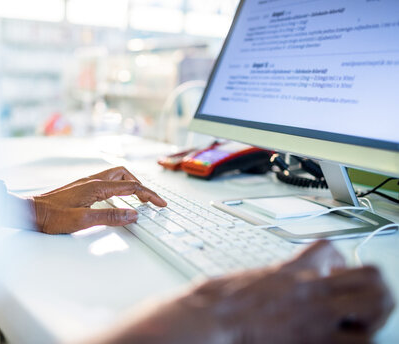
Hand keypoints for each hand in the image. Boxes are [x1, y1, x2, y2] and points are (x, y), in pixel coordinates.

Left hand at [30, 166, 166, 233]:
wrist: (31, 212)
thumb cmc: (53, 217)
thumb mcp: (83, 221)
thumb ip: (109, 217)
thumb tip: (132, 215)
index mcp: (96, 187)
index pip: (131, 187)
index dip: (149, 195)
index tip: (160, 204)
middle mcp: (93, 180)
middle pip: (125, 175)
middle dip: (141, 186)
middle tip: (150, 201)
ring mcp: (87, 182)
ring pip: (116, 176)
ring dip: (130, 184)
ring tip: (139, 198)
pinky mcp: (82, 187)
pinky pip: (107, 181)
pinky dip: (119, 187)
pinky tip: (118, 198)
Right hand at [88, 241, 394, 343]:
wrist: (207, 322)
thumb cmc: (217, 302)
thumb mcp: (246, 277)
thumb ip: (272, 276)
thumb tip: (278, 280)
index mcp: (291, 269)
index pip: (331, 250)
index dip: (337, 262)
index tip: (330, 273)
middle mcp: (311, 290)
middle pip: (371, 277)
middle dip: (371, 286)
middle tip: (354, 297)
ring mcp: (317, 318)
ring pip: (376, 308)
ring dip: (369, 314)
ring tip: (353, 320)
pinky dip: (354, 341)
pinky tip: (335, 340)